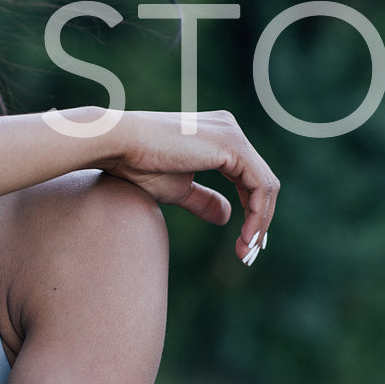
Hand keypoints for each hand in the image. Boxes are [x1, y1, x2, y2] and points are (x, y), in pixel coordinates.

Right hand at [96, 110, 278, 263]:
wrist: (118, 145)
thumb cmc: (138, 165)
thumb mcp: (178, 189)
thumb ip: (204, 200)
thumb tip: (228, 217)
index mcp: (219, 135)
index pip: (250, 178)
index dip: (253, 213)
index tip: (244, 244)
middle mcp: (231, 129)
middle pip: (262, 182)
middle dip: (260, 221)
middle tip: (249, 254)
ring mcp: (233, 134)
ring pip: (266, 187)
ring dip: (260, 224)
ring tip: (246, 251)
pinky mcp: (232, 145)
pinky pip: (259, 186)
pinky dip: (257, 215)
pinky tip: (245, 237)